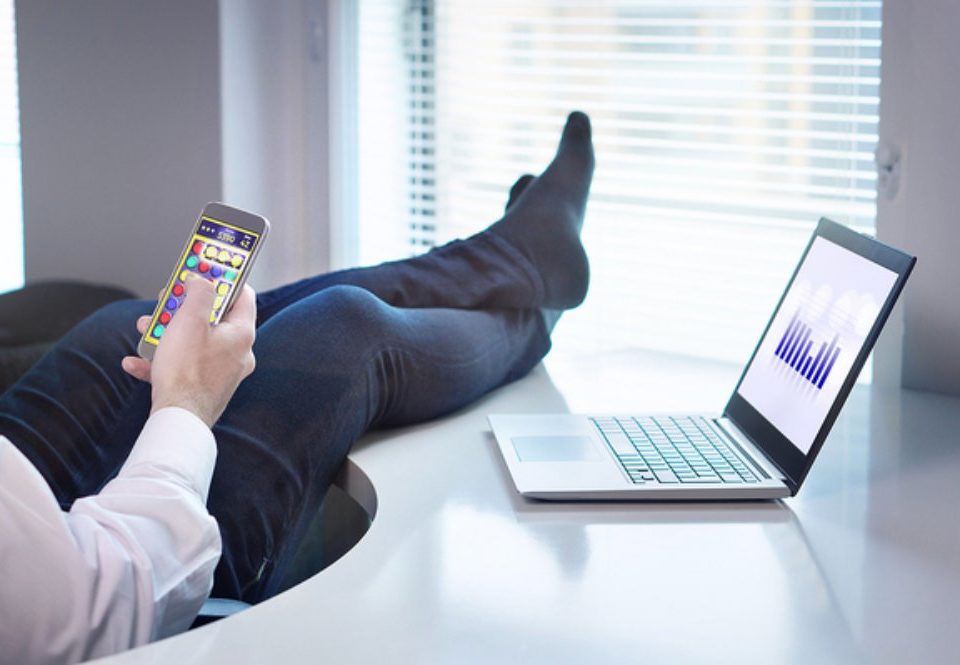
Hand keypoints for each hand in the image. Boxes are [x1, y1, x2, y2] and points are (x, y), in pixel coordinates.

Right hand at [122, 277, 256, 427]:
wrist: (177, 419)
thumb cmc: (186, 370)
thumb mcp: (190, 320)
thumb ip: (199, 293)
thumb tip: (201, 280)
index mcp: (242, 334)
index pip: (242, 295)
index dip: (222, 279)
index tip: (203, 271)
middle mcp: (239, 354)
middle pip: (214, 319)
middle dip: (184, 308)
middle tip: (166, 301)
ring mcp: (223, 373)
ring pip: (195, 342)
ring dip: (167, 333)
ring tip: (146, 330)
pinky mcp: (206, 389)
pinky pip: (184, 367)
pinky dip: (162, 361)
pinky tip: (136, 362)